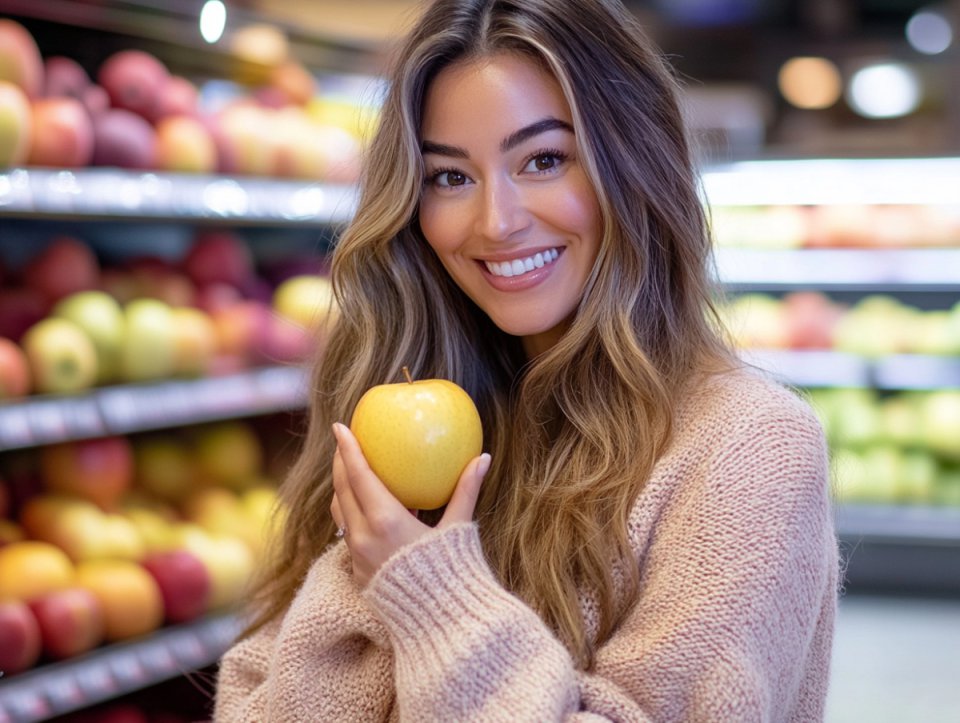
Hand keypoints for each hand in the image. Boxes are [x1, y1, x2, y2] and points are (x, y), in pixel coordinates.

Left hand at [330, 422, 490, 586]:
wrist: (440, 625)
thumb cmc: (452, 574)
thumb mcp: (458, 528)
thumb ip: (466, 491)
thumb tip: (483, 458)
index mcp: (385, 520)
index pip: (358, 475)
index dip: (348, 448)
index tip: (340, 426)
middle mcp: (364, 537)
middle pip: (342, 490)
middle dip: (341, 463)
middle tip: (344, 442)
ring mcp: (358, 557)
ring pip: (340, 513)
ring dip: (343, 489)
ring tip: (350, 472)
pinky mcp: (359, 573)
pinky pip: (348, 534)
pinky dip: (352, 514)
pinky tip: (365, 509)